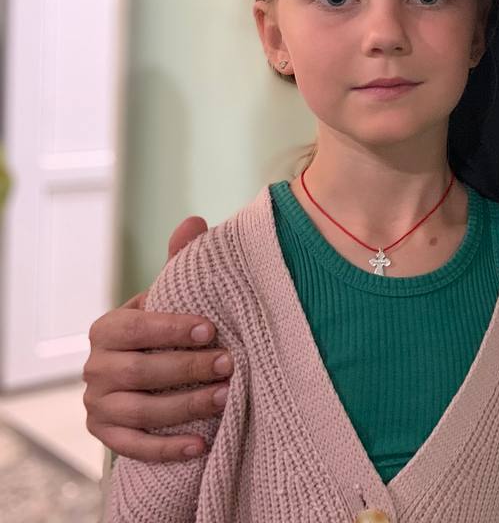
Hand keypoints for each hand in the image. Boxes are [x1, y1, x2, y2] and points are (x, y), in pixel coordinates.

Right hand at [83, 216, 229, 461]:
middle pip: (138, 372)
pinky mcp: (107, 436)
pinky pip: (133, 447)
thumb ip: (180, 263)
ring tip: (226, 398)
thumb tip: (194, 222)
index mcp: (107, 329)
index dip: (170, 329)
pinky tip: (202, 444)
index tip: (210, 329)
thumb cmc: (166, 330)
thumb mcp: (171, 298)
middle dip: (186, 368)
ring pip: (139, 411)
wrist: (149, 376)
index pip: (134, 327)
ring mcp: (98, 405)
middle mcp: (96, 368)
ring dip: (184, 406)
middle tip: (229, 363)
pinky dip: (167, 449)